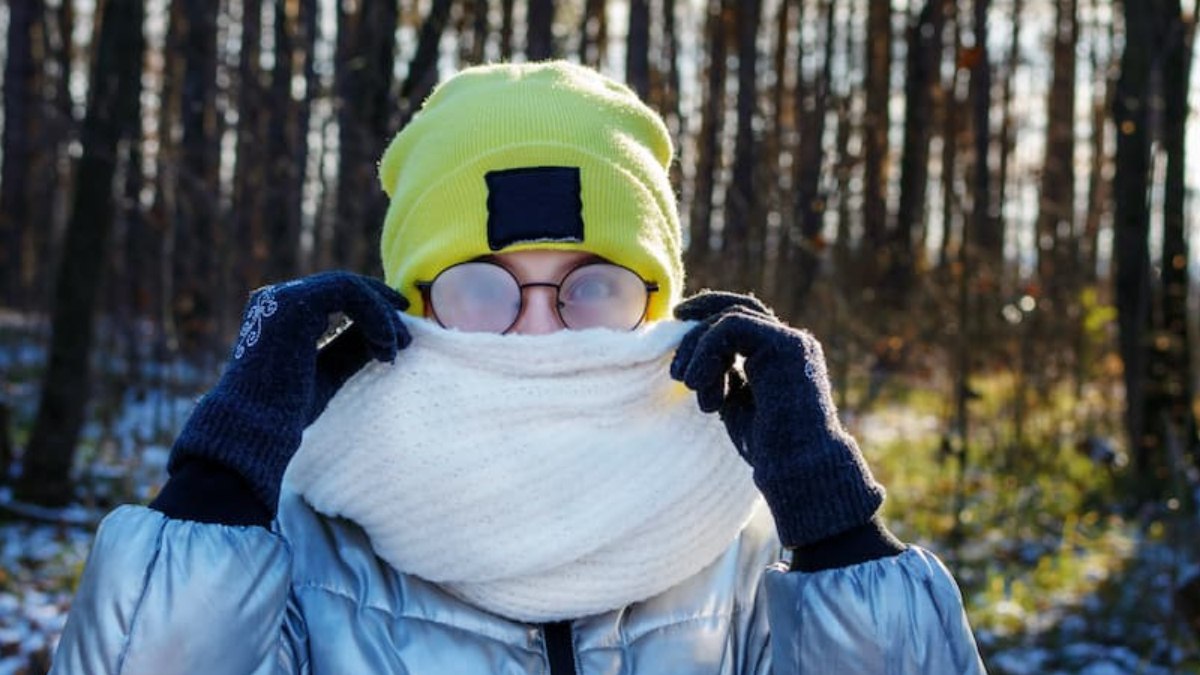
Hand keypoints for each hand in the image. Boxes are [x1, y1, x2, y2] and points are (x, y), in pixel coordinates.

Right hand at [169, 271, 410, 513]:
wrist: (257, 427)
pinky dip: (374, 315)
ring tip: (396, 348)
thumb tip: (389, 334)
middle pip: (346, 288)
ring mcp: (283, 296)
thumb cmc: (287, 408)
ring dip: (381, 316)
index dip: (373, 308)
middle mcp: (279, 297)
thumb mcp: (329, 371)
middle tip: (406, 341)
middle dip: (382, 311)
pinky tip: (384, 346)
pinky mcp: (294, 303)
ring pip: (350, 287)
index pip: (337, 297)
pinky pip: (349, 292)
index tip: (398, 333)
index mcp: (282, 312)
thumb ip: (352, 347)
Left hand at [670, 291, 883, 547]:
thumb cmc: (769, 449)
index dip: (710, 313)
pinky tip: (696, 382)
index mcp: (780, 358)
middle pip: (739, 309)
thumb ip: (720, 377)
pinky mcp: (786, 345)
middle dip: (700, 317)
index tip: (678, 316)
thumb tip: (690, 360)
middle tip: (672, 340)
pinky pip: (731, 327)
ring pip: (732, 318)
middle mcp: (790, 344)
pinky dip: (706, 350)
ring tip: (686, 383)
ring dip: (699, 346)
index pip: (745, 320)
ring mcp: (791, 342)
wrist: (798, 469)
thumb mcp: (735, 404)